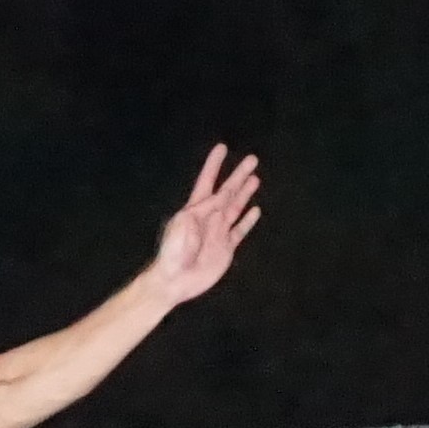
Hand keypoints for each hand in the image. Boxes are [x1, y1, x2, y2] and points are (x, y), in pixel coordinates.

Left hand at [142, 145, 262, 305]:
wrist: (174, 281)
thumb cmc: (173, 253)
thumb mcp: (182, 226)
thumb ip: (202, 212)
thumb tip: (220, 202)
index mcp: (195, 210)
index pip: (207, 181)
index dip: (214, 165)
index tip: (221, 147)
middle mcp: (208, 218)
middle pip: (228, 192)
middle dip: (238, 176)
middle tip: (252, 159)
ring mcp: (218, 233)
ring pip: (235, 208)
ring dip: (245, 194)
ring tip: (255, 178)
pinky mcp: (225, 248)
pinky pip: (239, 231)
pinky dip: (247, 221)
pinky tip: (255, 211)